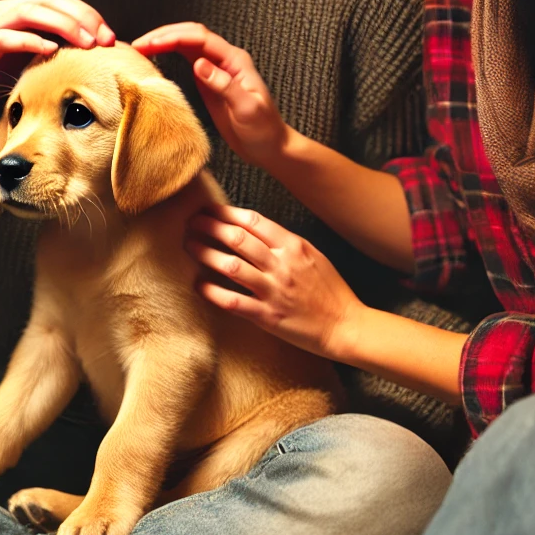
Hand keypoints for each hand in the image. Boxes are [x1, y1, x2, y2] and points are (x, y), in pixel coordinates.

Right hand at [0, 0, 115, 124]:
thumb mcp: (35, 63)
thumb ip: (59, 50)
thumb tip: (99, 52)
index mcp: (20, 12)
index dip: (87, 12)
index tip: (110, 36)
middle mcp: (5, 13)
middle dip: (81, 16)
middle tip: (104, 39)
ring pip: (29, 12)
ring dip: (62, 25)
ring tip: (85, 43)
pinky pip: (5, 38)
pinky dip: (29, 41)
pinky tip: (50, 50)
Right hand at [133, 23, 287, 167]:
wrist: (269, 146)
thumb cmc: (263, 129)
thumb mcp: (246, 109)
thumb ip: (224, 85)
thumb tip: (198, 64)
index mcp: (235, 60)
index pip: (199, 39)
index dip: (173, 37)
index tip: (150, 44)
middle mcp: (224, 59)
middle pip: (191, 35)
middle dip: (163, 35)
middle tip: (137, 43)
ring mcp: (215, 69)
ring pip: (186, 44)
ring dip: (164, 41)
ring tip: (139, 47)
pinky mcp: (208, 81)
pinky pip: (186, 59)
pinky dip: (168, 55)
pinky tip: (154, 58)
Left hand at [185, 205, 361, 358]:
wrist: (345, 325)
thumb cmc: (329, 289)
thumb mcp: (312, 254)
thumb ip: (284, 242)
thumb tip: (252, 228)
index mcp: (293, 246)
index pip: (253, 221)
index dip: (225, 212)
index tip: (207, 209)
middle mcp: (281, 265)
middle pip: (237, 239)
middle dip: (210, 227)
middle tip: (190, 222)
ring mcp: (273, 291)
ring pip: (231, 266)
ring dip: (205, 253)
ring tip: (189, 245)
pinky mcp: (267, 316)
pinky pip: (233, 301)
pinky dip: (212, 292)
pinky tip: (198, 285)